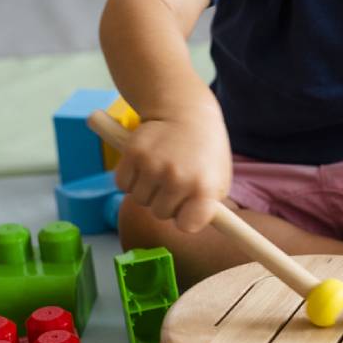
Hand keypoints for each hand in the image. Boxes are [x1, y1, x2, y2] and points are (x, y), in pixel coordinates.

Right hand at [114, 105, 231, 232]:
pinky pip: (122, 184)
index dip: (184, 219)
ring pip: (140, 200)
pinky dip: (130, 178)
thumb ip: (208, 207)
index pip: (187, 226)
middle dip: (165, 203)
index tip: (186, 210)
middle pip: (160, 214)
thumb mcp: (219, 179)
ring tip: (162, 170)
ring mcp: (154, 166)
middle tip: (174, 182)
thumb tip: (192, 229)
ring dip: (147, 190)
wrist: (187, 113)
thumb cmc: (205, 152)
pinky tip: (145, 164)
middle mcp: (179, 178)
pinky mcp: (133, 153)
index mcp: (205, 188)